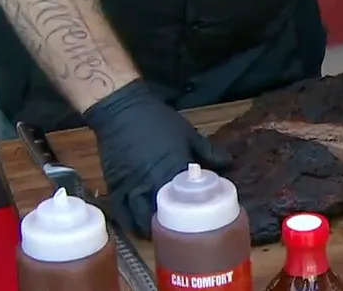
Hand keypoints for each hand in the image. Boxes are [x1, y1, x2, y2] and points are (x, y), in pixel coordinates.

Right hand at [84, 80, 231, 236]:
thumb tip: (228, 163)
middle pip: (159, 214)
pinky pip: (120, 212)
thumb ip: (208, 151)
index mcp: (173, 169)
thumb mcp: (188, 132)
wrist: (122, 110)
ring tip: (158, 231)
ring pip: (138, 217)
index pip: (186, 199)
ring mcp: (130, 186)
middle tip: (179, 229)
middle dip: (169, 225)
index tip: (201, 217)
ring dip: (148, 227)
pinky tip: (136, 225)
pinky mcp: (114, 186)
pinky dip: (128, 221)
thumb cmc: (158, 120)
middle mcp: (150, 182)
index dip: (193, 211)